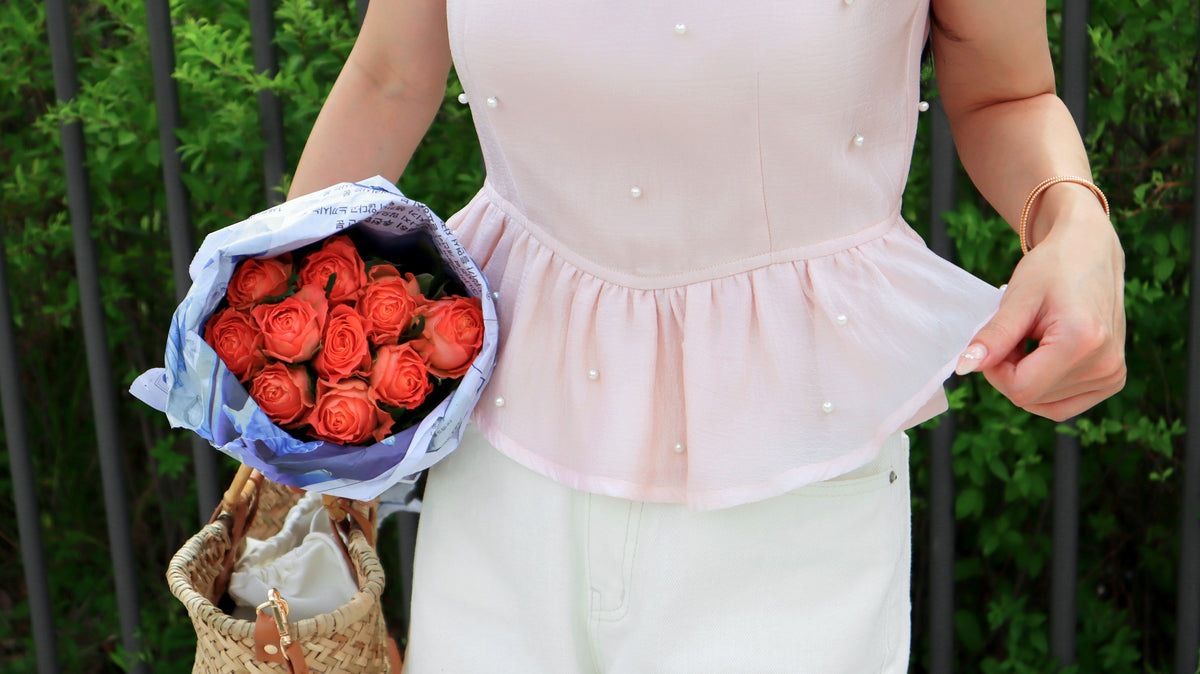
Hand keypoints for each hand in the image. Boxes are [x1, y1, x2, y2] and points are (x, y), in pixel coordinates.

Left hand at [954, 204, 1126, 420]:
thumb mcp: (1017, 299)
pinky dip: (1044, 385)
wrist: (1090, 252)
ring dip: (1027, 377)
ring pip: (1044, 404)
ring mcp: (1112, 376)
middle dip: (1011, 371)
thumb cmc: (1052, 268)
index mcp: (1083, 342)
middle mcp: (1105, 366)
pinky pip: (1062, 404)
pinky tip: (1045, 353)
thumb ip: (993, 337)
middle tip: (1018, 333)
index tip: (996, 339)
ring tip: (1033, 338)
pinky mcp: (1112, 380)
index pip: (1020, 389)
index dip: (995, 370)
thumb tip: (964, 368)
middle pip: (1030, 398)